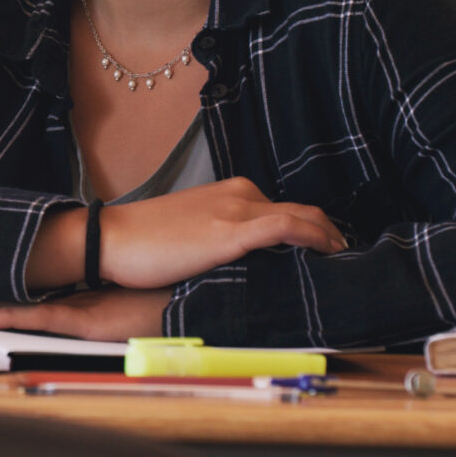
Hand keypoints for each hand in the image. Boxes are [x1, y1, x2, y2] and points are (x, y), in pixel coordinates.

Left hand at [0, 289, 172, 340]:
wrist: (184, 299)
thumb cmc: (152, 309)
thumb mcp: (108, 321)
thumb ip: (84, 322)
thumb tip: (67, 328)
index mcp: (59, 303)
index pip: (6, 303)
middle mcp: (57, 301)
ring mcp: (69, 307)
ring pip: (8, 309)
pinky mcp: (83, 318)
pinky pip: (40, 318)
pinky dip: (9, 319)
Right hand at [95, 177, 346, 288]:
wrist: (112, 239)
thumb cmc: (143, 242)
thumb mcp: (191, 233)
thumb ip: (221, 237)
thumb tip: (245, 262)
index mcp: (231, 193)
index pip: (285, 208)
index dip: (314, 229)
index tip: (327, 251)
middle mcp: (239, 195)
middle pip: (302, 210)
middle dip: (329, 233)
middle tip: (343, 258)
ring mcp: (236, 210)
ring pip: (302, 216)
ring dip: (328, 237)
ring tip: (342, 261)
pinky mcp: (230, 231)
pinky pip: (287, 226)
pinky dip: (314, 236)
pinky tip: (328, 252)